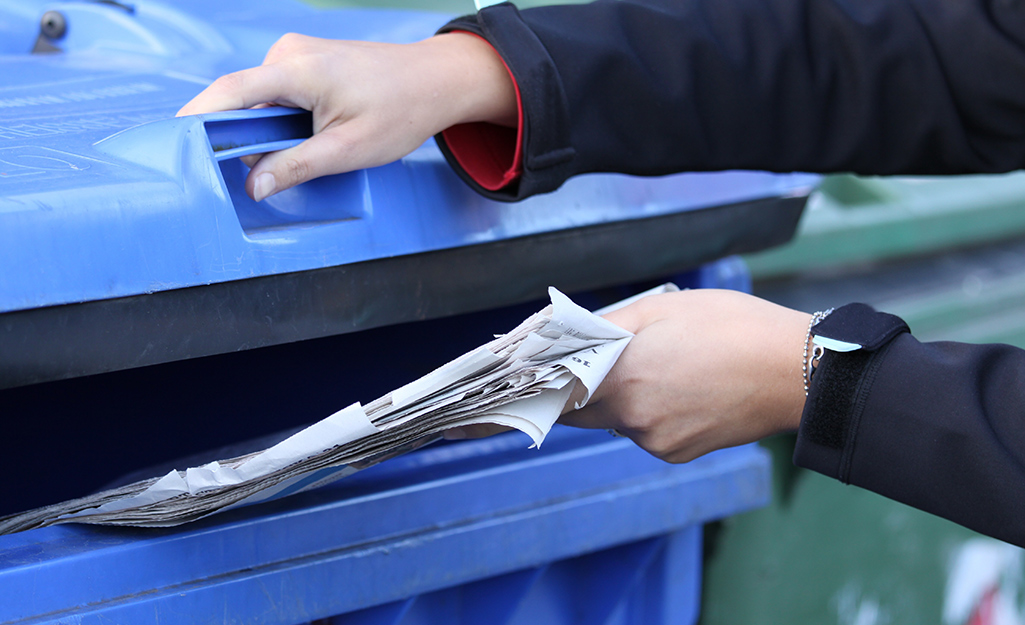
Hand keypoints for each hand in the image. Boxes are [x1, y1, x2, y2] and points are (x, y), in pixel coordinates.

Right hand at [177, 32, 515, 200]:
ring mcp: (296, 53)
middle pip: (242, 102)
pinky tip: (310, 136)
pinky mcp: (305, 61)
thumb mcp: (348, 149)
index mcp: (296, 70)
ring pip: (259, 102)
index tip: (170, 143)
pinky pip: (275, 95)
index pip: (229, 93)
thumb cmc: (401, 110)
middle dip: (245, 140)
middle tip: (269, 172)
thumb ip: (296, 166)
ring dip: (269, 132)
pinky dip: (280, 121)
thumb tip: (254, 185)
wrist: (436, 80)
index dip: (196, 118)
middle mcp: (289, 53)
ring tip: (309, 150)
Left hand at [560, 289, 810, 462]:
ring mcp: (656, 440)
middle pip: (584, 410)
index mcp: (622, 376)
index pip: (558, 392)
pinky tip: (684, 389)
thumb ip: (607, 325)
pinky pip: (647, 433)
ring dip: (624, 399)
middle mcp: (632, 417)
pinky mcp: (678, 453)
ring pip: (618, 420)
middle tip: (606, 360)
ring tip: (665, 367)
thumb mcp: (662, 307)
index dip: (544, 384)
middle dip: (585, 387)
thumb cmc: (733, 327)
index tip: (533, 379)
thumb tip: (568, 337)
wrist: (795, 371)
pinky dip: (652, 414)